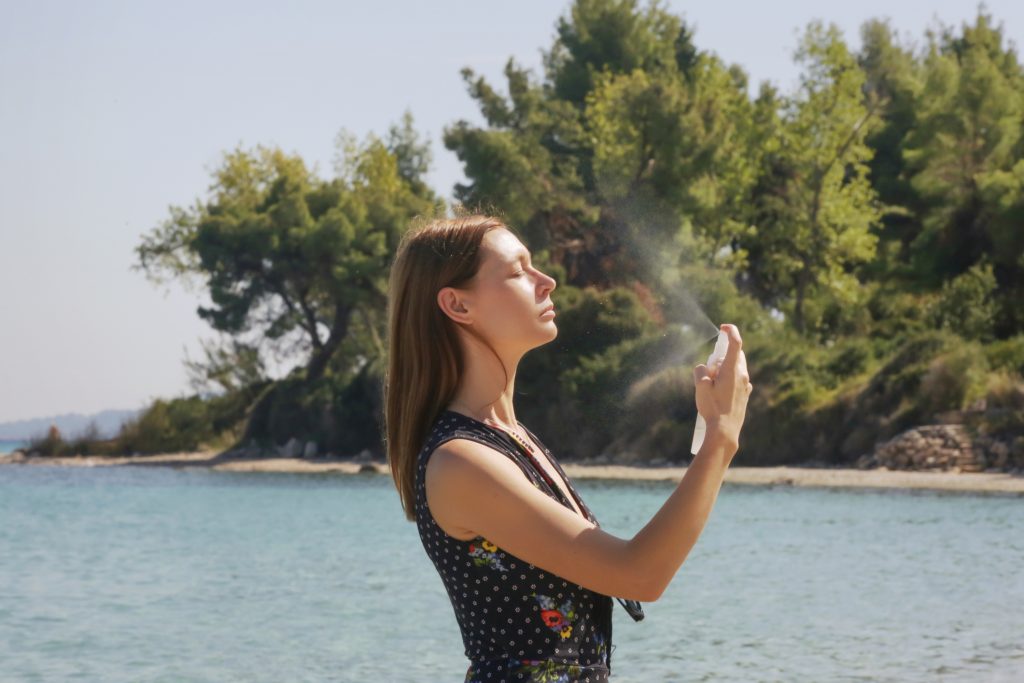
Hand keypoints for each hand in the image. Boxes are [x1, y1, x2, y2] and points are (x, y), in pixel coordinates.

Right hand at [692, 324, 752, 454]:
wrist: (725, 431)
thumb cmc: (712, 408)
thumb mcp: (700, 386)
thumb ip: (701, 370)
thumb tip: (705, 368)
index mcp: (731, 370)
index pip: (736, 343)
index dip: (731, 331)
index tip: (723, 327)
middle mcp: (742, 375)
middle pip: (735, 355)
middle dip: (722, 355)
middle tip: (709, 367)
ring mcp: (746, 385)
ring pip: (737, 367)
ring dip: (725, 368)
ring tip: (712, 383)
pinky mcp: (745, 394)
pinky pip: (738, 379)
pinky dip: (729, 378)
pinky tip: (720, 392)